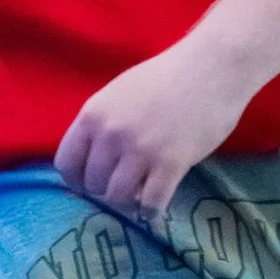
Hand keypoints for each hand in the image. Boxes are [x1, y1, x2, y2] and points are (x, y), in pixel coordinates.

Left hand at [55, 32, 251, 222]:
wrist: (212, 68)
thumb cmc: (167, 76)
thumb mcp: (119, 93)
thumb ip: (102, 123)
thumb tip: (93, 158)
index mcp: (93, 114)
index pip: (67, 163)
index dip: (77, 180)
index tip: (90, 184)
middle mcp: (111, 134)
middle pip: (93, 184)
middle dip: (106, 190)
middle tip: (124, 187)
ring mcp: (141, 150)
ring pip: (118, 197)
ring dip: (128, 202)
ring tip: (139, 195)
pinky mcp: (171, 164)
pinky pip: (150, 203)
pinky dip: (150, 211)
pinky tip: (155, 206)